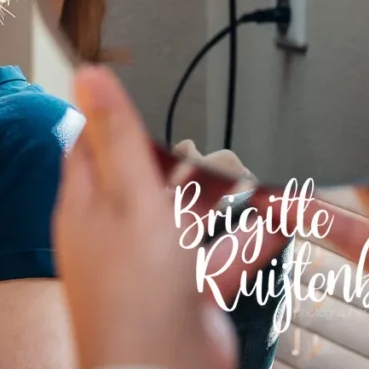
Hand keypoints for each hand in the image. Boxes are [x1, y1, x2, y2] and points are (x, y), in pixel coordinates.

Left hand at [52, 66, 288, 368]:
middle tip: (212, 121)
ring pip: (189, 212)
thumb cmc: (133, 293)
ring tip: (250, 159)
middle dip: (180, 148)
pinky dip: (253, 235)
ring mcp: (156, 262)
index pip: (93, 143)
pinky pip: (226, 253)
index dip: (114, 114)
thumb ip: (117, 135)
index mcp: (90, 203)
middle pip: (148, 175)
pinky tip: (281, 216)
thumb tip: (88, 75)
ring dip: (219, 189)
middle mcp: (119, 231)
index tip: (143, 86)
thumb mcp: (129, 195)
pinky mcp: (191, 289)